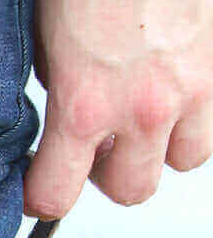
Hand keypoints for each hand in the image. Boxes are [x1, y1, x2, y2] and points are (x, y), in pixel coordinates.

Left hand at [24, 0, 212, 217]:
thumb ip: (59, 88)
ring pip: (184, 160)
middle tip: (96, 149)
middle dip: (110, 175)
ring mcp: (190, 86)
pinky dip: (195, 114)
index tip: (40, 187)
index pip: (57, 196)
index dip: (44, 197)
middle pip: (132, 190)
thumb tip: (65, 115)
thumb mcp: (46, 40)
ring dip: (160, 148)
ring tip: (139, 119)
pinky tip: (171, 88)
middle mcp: (142, 106)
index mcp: (83, 105)